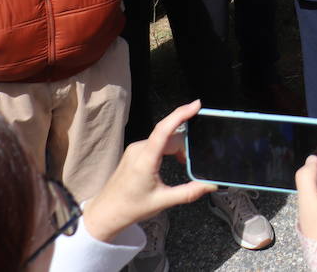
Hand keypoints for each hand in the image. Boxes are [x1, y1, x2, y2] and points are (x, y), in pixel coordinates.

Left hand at [81, 100, 215, 242]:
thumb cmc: (130, 207)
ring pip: (165, 139)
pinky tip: (175, 160)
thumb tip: (210, 185)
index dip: (181, 114)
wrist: (106, 212)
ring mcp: (136, 149)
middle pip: (170, 135)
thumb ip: (189, 192)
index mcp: (145, 160)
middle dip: (186, 144)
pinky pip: (157, 142)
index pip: (164, 129)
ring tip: (185, 163)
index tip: (196, 105)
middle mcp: (139, 149)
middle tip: (195, 160)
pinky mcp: (135, 152)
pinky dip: (170, 149)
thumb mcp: (163, 201)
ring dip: (178, 148)